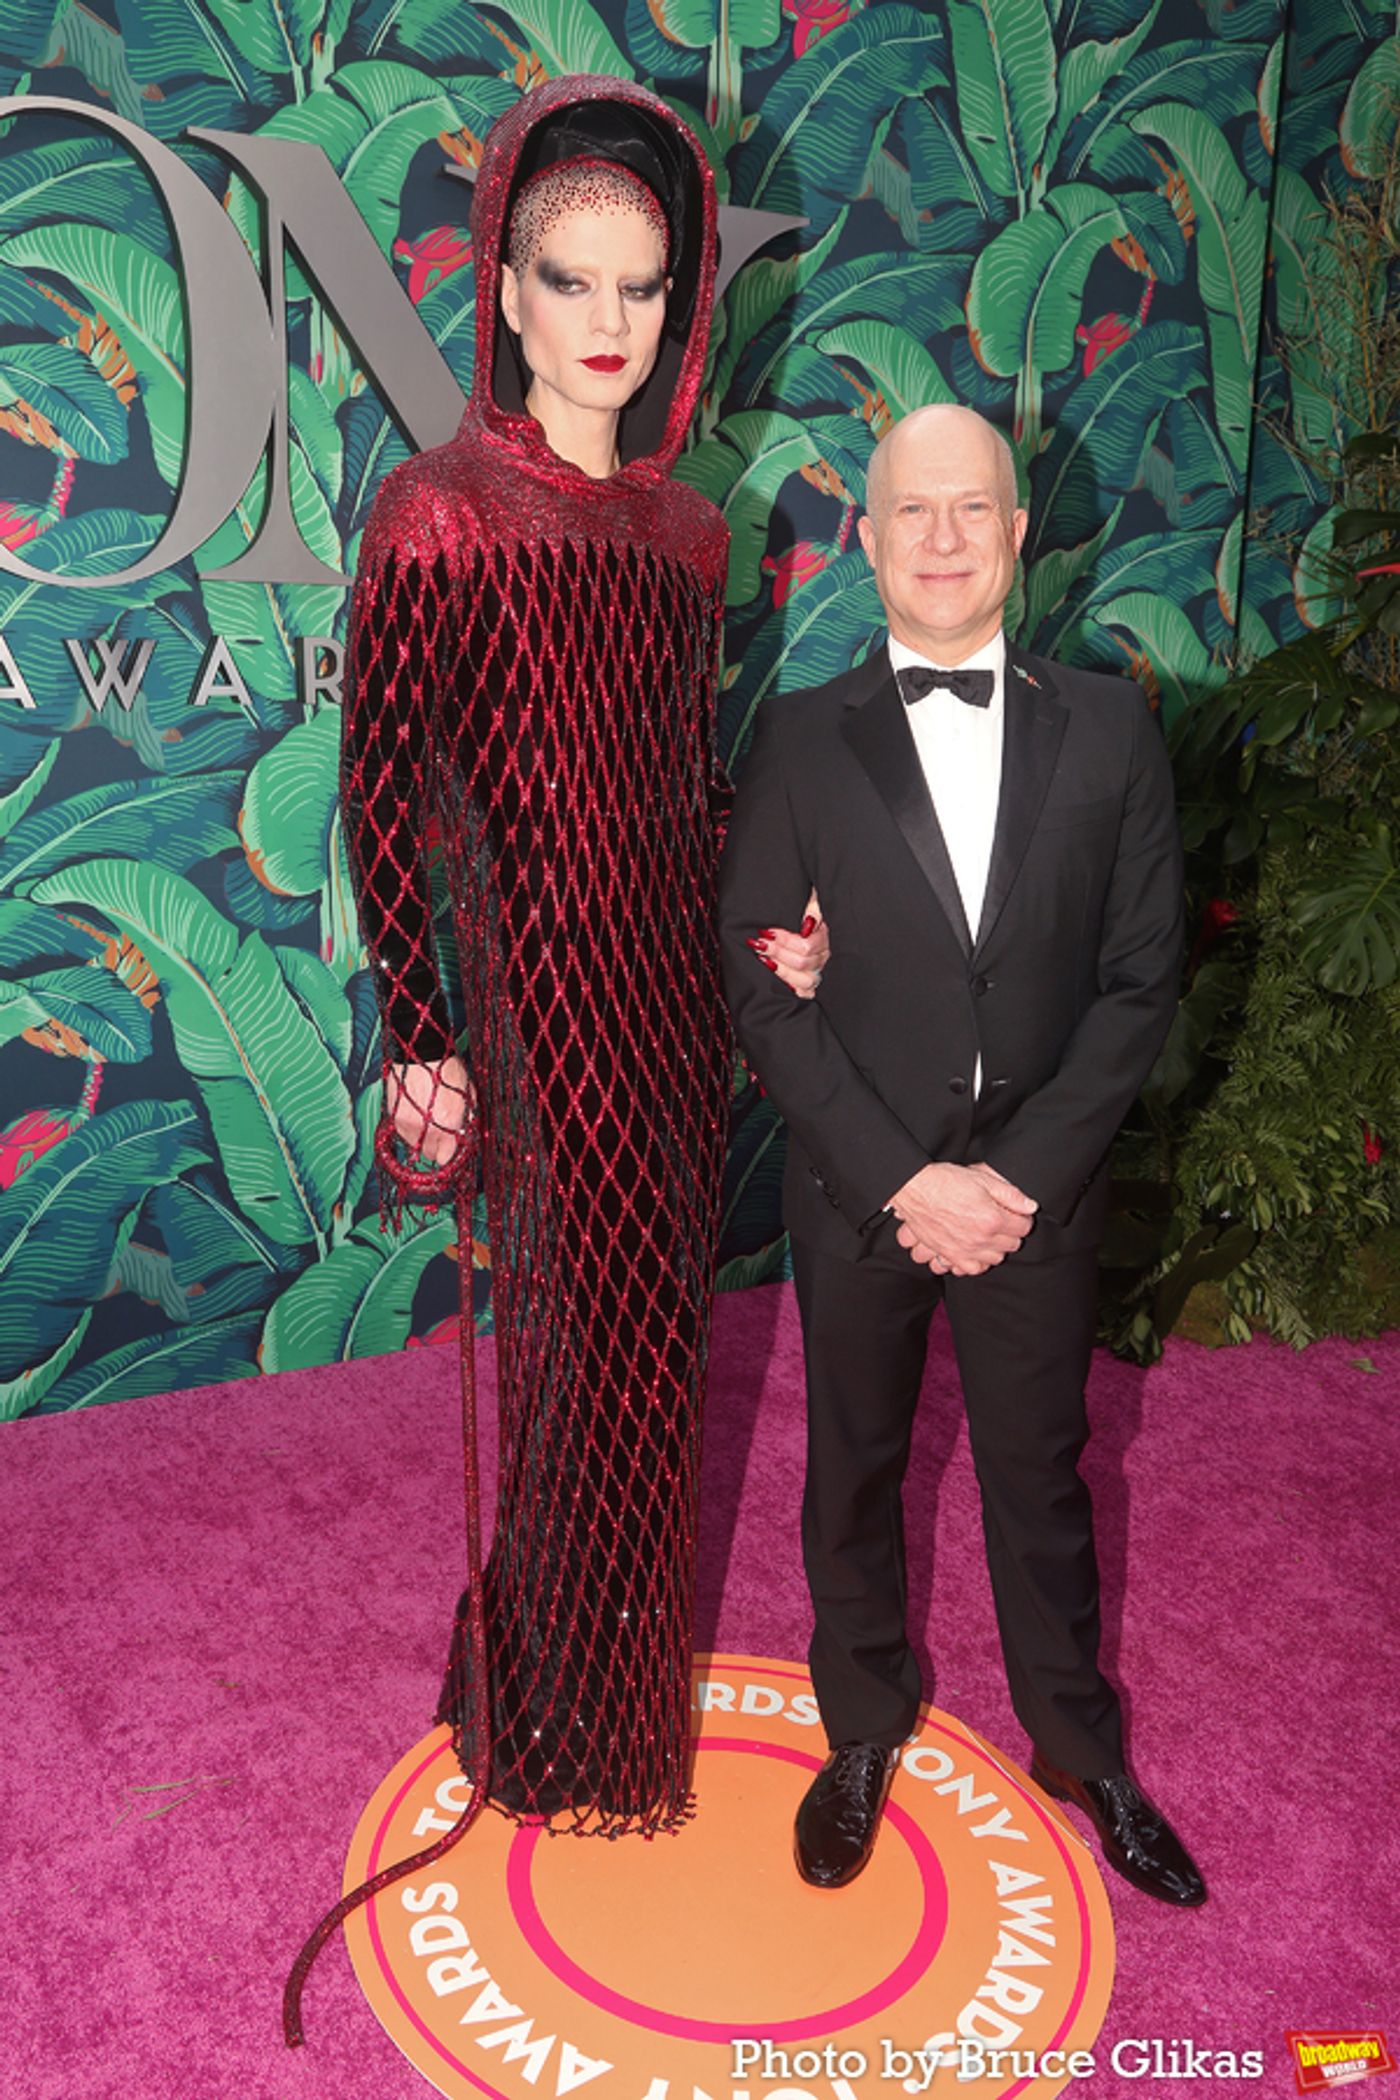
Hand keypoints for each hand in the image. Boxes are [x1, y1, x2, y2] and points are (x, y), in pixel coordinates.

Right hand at [388, 1056, 472, 1165]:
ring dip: (421, 1138)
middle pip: (430, 1154)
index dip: (450, 1153)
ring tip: (427, 1121)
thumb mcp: (467, 1095)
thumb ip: (466, 1118)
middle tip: (440, 1133)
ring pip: (414, 1146)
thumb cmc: (446, 1069)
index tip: (451, 1147)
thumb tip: (464, 1132)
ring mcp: (408, 1124)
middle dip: (437, 1146)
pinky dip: (409, 1129)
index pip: (447, 1158)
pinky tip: (416, 1115)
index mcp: (448, 1124)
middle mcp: (427, 1129)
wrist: (420, 1054)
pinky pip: (402, 1134)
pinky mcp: (394, 1118)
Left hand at [747, 889, 828, 998]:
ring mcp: (816, 972)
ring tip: (764, 959)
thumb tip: (808, 922)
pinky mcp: (808, 985)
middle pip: (803, 962)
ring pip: (804, 980)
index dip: (785, 940)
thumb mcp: (809, 901)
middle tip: (760, 944)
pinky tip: (776, 978)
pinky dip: (791, 988)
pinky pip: (805, 993)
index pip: (807, 945)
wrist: (796, 925)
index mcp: (822, 936)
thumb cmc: (800, 911)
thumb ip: (812, 908)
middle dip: (778, 952)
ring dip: (781, 970)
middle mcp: (821, 956)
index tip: (767, 933)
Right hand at [888, 1160, 1036, 1275]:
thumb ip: (1011, 1195)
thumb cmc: (946, 1181)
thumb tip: (1031, 1206)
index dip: (1022, 1217)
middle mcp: (981, 1239)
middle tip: (1002, 1220)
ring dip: (997, 1247)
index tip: (1016, 1213)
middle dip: (1011, 1232)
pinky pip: (974, 1269)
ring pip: (996, 1259)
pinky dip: (979, 1261)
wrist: (915, 1189)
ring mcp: (965, 1250)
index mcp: (993, 1219)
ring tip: (988, 1233)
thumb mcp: (982, 1179)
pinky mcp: (950, 1255)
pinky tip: (976, 1248)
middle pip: (1012, 1245)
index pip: (1024, 1227)